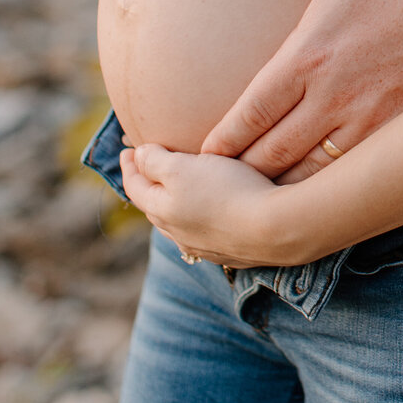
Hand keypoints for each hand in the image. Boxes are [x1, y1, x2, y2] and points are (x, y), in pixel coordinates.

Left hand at [119, 144, 300, 267]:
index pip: (135, 186)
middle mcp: (178, 234)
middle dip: (148, 186)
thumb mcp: (183, 167)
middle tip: (147, 168)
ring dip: (174, 206)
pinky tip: (210, 216)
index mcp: (161, 211)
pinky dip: (199, 219)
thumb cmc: (227, 190)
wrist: (275, 227)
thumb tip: (138, 155)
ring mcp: (204, 247)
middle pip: (154, 208)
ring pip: (179, 224)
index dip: (129, 165)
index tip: (127, 150)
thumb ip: (155, 160)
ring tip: (177, 193)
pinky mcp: (231, 252)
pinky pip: (205, 235)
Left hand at [201, 0, 402, 179]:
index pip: (249, 115)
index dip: (221, 143)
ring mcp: (372, 119)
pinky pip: (358, 173)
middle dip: (241, 176)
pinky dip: (333, 189)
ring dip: (284, 190)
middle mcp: (334, 97)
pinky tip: (324, 195)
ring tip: (263, 201)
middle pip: (272, 156)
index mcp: (309, 56)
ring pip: (313, 176)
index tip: (202, 158)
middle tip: (220, 187)